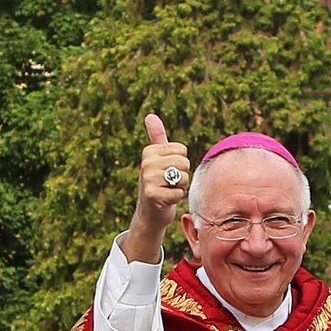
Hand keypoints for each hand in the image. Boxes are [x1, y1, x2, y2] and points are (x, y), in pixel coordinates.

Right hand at [122, 113, 187, 263]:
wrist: (149, 214)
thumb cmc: (158, 184)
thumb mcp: (157, 159)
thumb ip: (157, 137)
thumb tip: (150, 116)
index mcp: (149, 152)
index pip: (182, 150)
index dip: (180, 163)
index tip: (168, 171)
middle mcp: (146, 163)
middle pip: (184, 163)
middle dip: (182, 176)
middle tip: (169, 184)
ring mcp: (148, 179)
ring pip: (183, 178)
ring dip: (180, 188)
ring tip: (168, 192)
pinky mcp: (152, 195)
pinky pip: (179, 193)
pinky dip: (176, 200)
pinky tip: (165, 201)